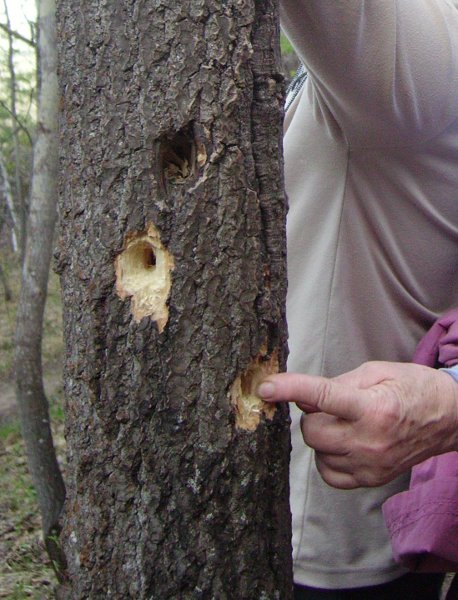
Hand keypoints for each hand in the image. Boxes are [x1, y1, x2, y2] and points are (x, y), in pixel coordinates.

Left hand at [258, 362, 457, 488]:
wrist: (449, 418)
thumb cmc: (413, 388)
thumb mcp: (377, 371)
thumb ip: (337, 383)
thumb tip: (303, 398)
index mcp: (372, 408)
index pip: (321, 397)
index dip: (289, 389)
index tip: (266, 387)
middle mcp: (370, 441)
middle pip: (311, 431)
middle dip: (312, 414)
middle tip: (330, 405)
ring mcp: (370, 466)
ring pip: (317, 452)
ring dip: (321, 434)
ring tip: (344, 422)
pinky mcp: (371, 480)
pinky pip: (329, 473)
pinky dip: (327, 456)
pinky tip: (342, 442)